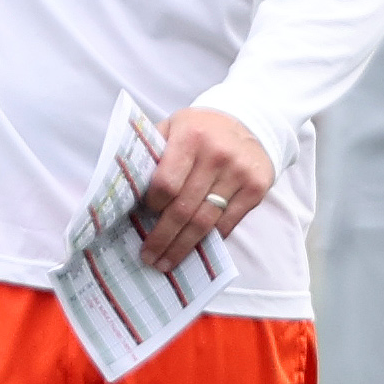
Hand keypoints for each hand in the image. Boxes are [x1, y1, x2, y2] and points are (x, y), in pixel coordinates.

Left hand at [136, 108, 276, 275]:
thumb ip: (151, 152)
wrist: (249, 121)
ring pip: (206, 221)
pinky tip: (194, 249)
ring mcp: (239, 173)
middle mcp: (217, 155)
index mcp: (190, 137)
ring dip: (183, 247)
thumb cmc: (199, 130)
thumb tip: (126, 189)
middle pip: (184, 209)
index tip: (144, 216)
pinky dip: (209, 239)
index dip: (153, 205)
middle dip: (163, 238)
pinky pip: (228, 223)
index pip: (166, 183)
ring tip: (166, 262)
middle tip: (149, 258)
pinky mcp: (256, 188)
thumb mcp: (172, 127)